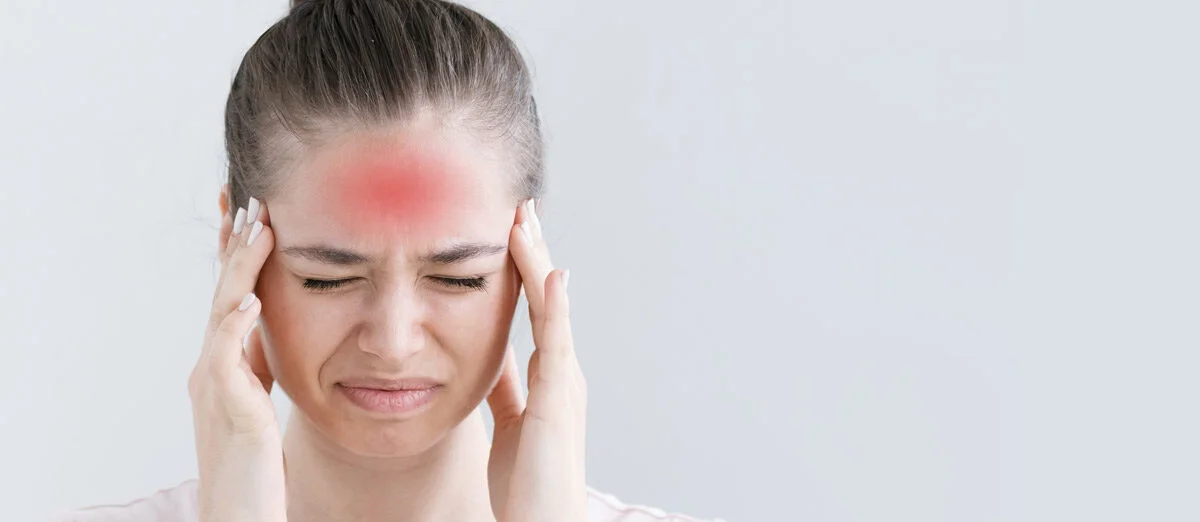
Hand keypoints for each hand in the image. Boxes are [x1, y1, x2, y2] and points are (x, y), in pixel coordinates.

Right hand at [187, 194, 286, 521]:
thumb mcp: (257, 398)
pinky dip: (236, 324)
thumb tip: (265, 326)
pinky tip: (252, 298)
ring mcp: (214, 383)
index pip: (230, 294)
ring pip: (222, 312)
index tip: (246, 211)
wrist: (238, 510)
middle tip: (250, 199)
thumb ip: (257, 362)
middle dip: (236, 244)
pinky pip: (225, 357)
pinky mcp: (226, 405)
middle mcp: (211, 366)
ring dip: (240, 268)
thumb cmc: (253, 462)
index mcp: (223, 362)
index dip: (235, 253)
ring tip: (258, 230)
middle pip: (223, 291)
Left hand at [486, 198, 587, 521]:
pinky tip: (548, 273)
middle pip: (547, 298)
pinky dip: (554, 304)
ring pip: (552, 308)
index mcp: (548, 376)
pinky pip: (556, 341)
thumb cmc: (528, 484)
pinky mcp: (559, 398)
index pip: (534, 309)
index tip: (509, 232)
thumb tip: (491, 353)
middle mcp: (562, 370)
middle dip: (532, 252)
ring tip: (525, 220)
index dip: (523, 271)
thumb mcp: (510, 421)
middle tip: (518, 206)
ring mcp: (564, 381)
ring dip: (538, 262)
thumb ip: (506, 385)